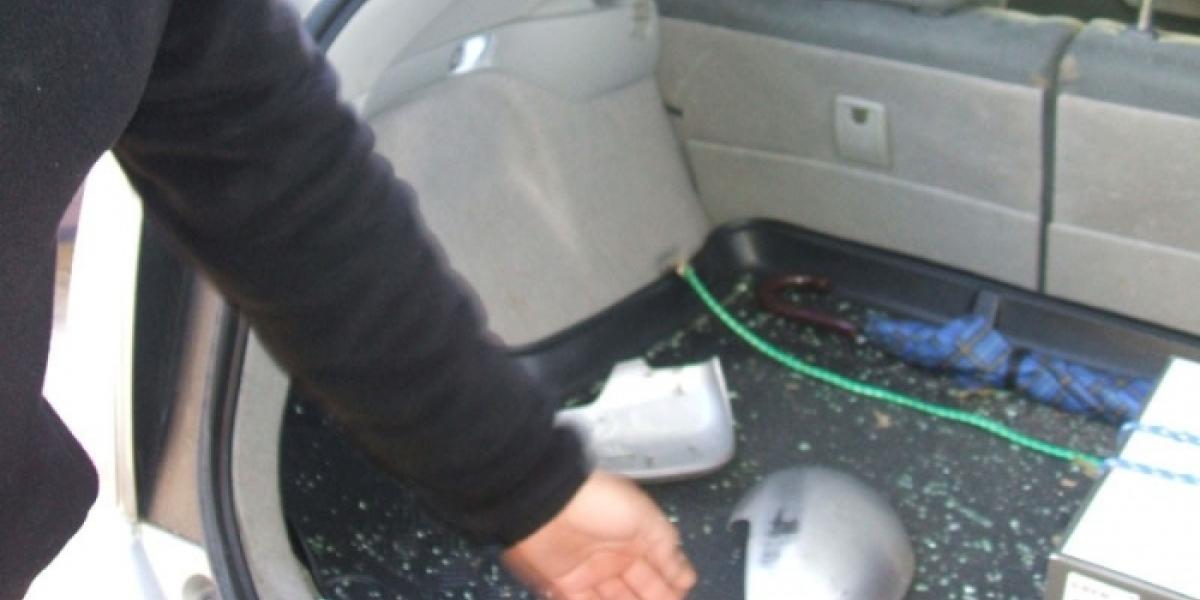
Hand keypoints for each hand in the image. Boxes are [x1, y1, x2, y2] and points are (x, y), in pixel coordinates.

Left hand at [503, 471, 696, 598]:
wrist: (547, 503)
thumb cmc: (600, 503)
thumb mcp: (645, 518)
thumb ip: (666, 548)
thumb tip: (685, 574)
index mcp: (638, 537)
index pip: (662, 566)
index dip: (674, 583)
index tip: (682, 592)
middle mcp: (616, 556)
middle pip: (642, 587)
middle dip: (656, 597)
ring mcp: (592, 572)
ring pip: (619, 599)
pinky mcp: (567, 586)